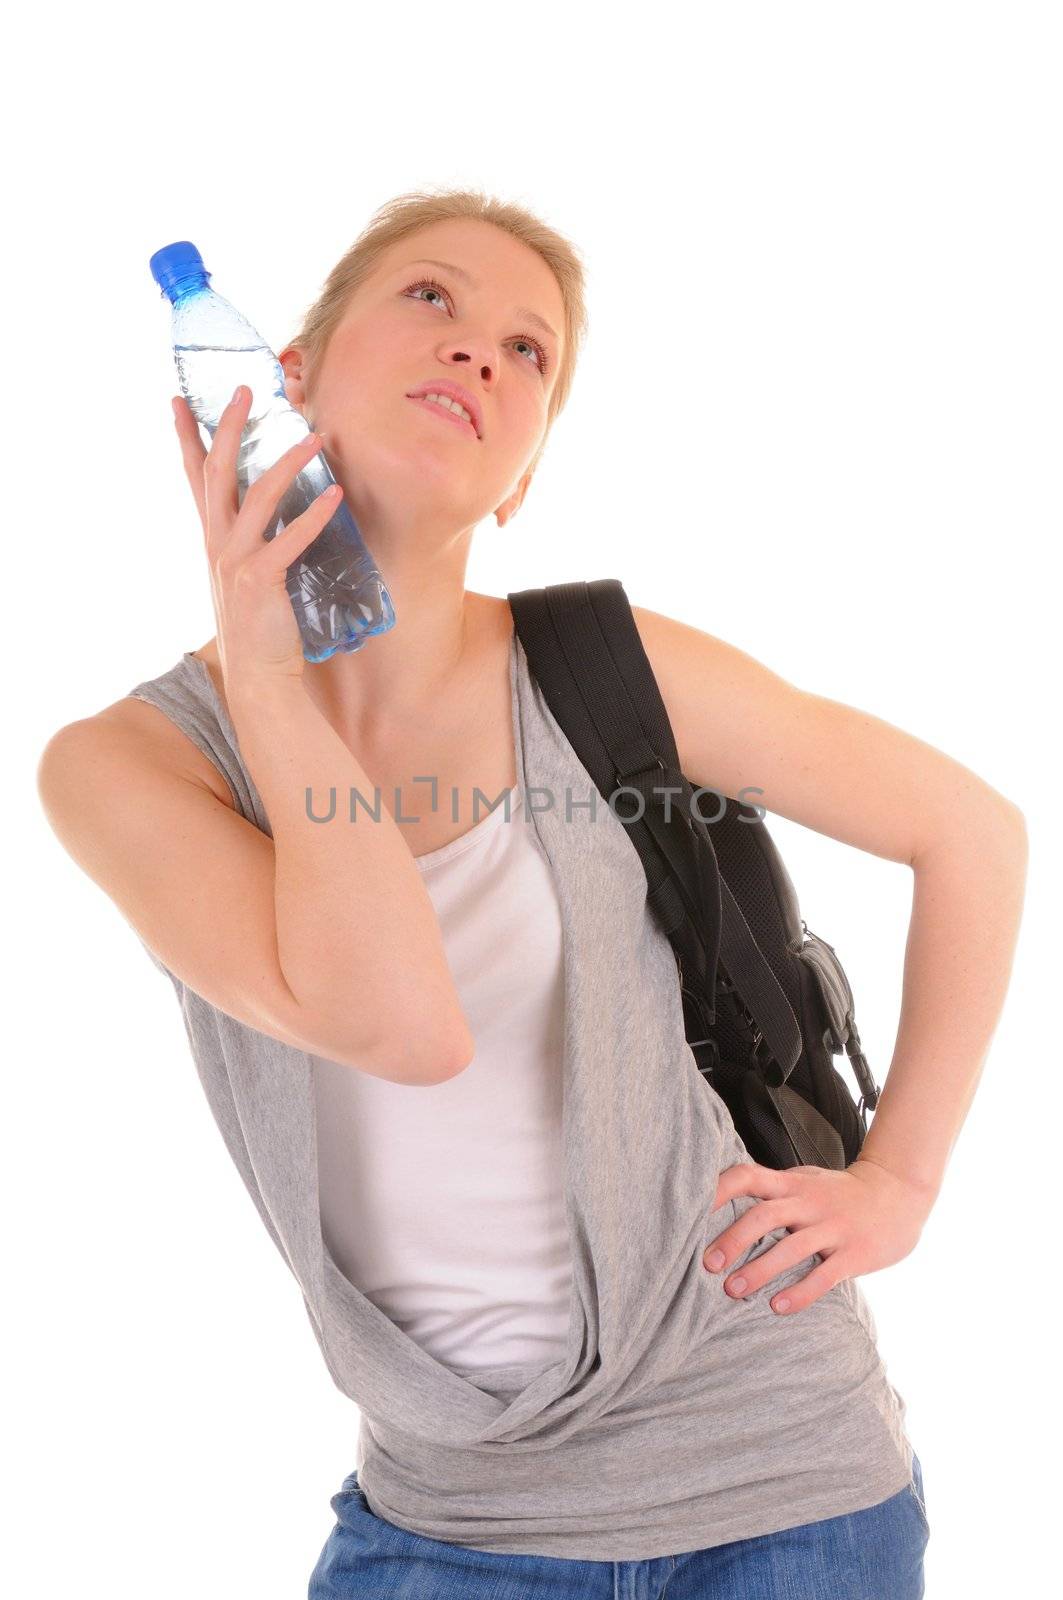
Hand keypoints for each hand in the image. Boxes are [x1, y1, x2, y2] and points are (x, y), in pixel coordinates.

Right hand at [171, 385, 342, 688]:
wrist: (259, 676)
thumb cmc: (261, 627)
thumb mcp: (248, 575)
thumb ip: (253, 541)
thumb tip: (278, 510)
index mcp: (212, 539)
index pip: (194, 478)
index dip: (186, 438)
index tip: (179, 400)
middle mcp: (217, 544)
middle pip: (217, 472)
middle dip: (228, 427)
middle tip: (245, 389)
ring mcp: (235, 561)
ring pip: (256, 497)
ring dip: (286, 463)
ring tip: (315, 438)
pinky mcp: (260, 580)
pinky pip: (289, 539)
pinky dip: (314, 515)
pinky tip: (335, 496)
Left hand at [702, 1156, 935, 1315]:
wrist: (899, 1193)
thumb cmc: (841, 1192)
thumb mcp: (807, 1180)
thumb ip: (774, 1190)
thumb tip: (725, 1201)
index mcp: (792, 1183)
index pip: (748, 1176)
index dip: (719, 1190)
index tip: (692, 1211)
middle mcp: (809, 1202)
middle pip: (764, 1215)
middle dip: (733, 1239)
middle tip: (707, 1264)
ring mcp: (833, 1227)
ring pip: (791, 1248)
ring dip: (759, 1270)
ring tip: (733, 1291)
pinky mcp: (855, 1253)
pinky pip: (824, 1275)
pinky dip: (800, 1293)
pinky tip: (778, 1308)